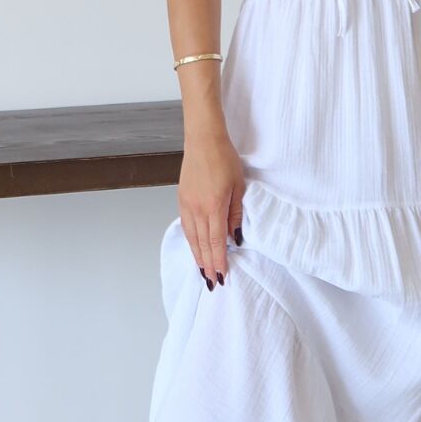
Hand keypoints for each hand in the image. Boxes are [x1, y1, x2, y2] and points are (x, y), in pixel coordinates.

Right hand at [178, 133, 245, 286]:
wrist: (203, 140)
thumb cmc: (224, 159)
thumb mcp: (238, 186)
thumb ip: (235, 215)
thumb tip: (235, 237)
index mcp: (213, 207)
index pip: (216, 242)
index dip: (218, 261)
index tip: (221, 276)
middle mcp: (197, 209)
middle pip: (202, 244)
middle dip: (207, 265)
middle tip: (211, 281)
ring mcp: (187, 205)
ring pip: (192, 238)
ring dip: (197, 256)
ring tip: (202, 270)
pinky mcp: (182, 199)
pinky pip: (186, 226)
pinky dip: (191, 241)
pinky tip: (195, 247)